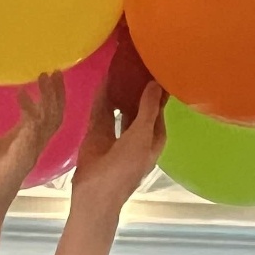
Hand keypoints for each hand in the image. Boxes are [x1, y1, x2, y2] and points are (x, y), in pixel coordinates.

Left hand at [0, 74, 67, 220]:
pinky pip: (35, 132)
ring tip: (46, 78)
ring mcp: (30, 151)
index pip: (42, 113)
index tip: (45, 73)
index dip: (47, 95)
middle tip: (55, 71)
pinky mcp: (24, 158)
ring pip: (52, 121)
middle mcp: (31, 144)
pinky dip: (32, 113)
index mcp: (21, 138)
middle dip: (57, 94)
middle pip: (54, 115)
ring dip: (51, 99)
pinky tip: (22, 96)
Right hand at [71, 78, 166, 214]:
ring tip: (121, 66)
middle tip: (137, 62)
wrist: (95, 192)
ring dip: (121, 92)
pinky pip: (102, 112)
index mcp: (153, 138)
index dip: (158, 93)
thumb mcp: (142, 135)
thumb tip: (156, 85)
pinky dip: (103, 98)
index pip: (158, 110)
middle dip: (138, 90)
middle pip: (140, 108)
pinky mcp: (98, 134)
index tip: (157, 69)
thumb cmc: (125, 166)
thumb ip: (148, 109)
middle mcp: (137, 135)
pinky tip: (103, 79)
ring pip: (120, 108)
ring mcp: (117, 135)